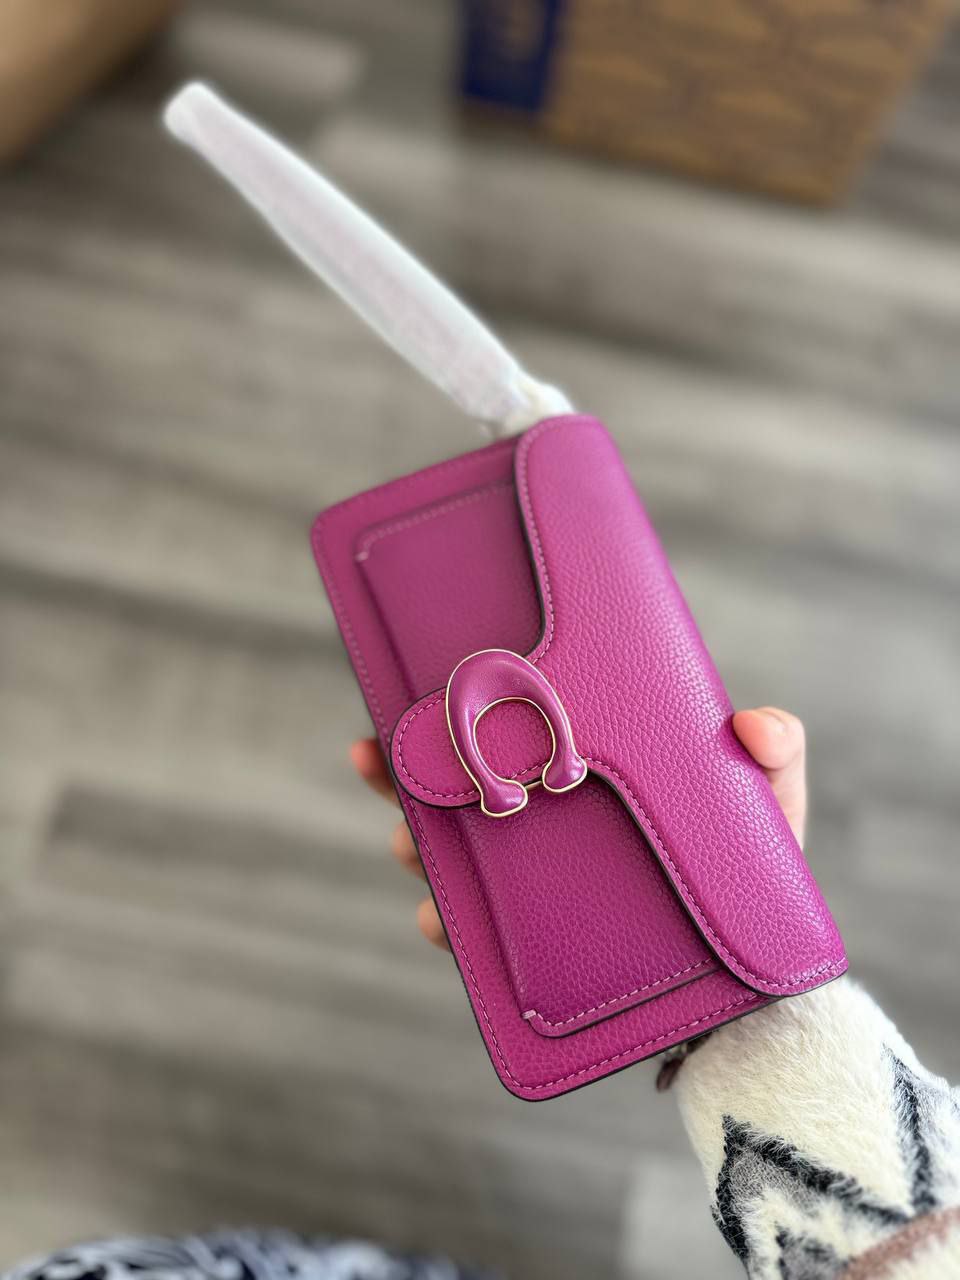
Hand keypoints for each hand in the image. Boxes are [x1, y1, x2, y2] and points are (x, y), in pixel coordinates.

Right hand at [350, 706, 805, 951]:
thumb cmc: (756, 874)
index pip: (506, 732)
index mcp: (581, 773)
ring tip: (411, 840)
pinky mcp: (537, 949)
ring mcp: (537, 886)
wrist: (756, 984)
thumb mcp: (769, 804)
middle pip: (459, 790)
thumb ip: (776, 755)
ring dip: (418, 845)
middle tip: (376, 758)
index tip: (406, 687)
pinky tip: (437, 920)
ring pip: (455, 859)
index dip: (454, 710)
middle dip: (403, 773)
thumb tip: (754, 723)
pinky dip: (450, 928)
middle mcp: (547, 824)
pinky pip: (479, 939)